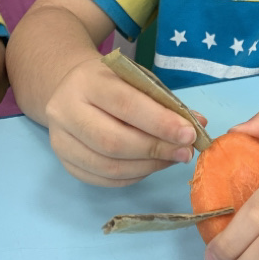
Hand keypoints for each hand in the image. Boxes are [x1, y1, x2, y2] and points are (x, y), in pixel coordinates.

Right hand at [44, 57, 205, 186]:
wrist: (68, 88)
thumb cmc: (111, 83)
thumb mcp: (136, 79)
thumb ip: (165, 101)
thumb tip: (198, 124)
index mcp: (87, 82)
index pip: (125, 104)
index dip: (160, 123)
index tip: (189, 134)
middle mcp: (66, 111)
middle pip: (114, 141)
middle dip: (156, 149)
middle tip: (185, 152)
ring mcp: (60, 140)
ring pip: (109, 166)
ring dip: (148, 166)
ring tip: (172, 158)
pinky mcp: (65, 163)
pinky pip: (103, 179)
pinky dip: (134, 176)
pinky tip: (151, 165)